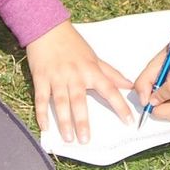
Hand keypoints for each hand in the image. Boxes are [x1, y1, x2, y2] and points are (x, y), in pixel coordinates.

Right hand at [25, 21, 132, 143]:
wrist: (48, 29)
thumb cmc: (73, 44)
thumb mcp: (94, 57)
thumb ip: (111, 73)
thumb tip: (129, 85)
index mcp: (91, 70)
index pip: (109, 90)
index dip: (120, 106)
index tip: (128, 121)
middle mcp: (74, 75)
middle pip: (79, 101)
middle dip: (83, 121)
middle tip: (86, 140)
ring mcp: (57, 77)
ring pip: (60, 102)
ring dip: (64, 121)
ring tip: (68, 138)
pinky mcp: (41, 78)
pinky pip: (41, 98)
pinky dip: (42, 113)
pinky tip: (45, 127)